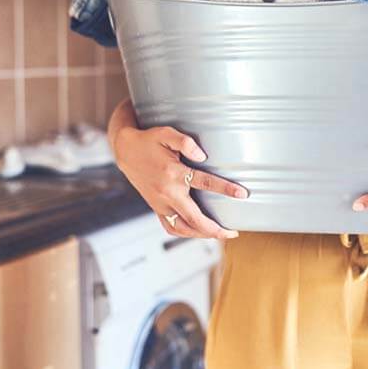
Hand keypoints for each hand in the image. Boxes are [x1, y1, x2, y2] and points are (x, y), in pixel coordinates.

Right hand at [113, 126, 246, 238]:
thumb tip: (203, 155)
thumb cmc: (148, 141)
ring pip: (183, 228)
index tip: (242, 194)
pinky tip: (198, 232)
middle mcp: (166, 193)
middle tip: (233, 232)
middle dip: (215, 229)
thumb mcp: (165, 133)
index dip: (226, 189)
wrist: (125, 151)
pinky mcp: (156, 208)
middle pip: (195, 218)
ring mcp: (160, 204)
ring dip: (201, 235)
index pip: (205, 183)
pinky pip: (171, 228)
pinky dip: (186, 233)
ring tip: (218, 234)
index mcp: (172, 174)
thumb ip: (185, 142)